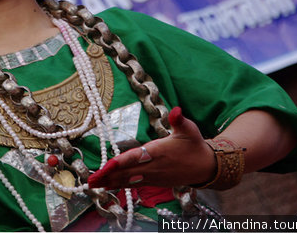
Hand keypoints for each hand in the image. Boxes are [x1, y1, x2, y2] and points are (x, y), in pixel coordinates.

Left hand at [87, 107, 215, 188]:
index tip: (107, 165)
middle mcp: (154, 166)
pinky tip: (107, 187)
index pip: (137, 157)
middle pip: (128, 172)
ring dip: (111, 182)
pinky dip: (120, 186)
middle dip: (109, 175)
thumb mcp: (189, 129)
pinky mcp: (154, 182)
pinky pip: (134, 185)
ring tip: (93, 185)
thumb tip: (177, 110)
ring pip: (129, 180)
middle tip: (90, 180)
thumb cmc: (194, 144)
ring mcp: (154, 176)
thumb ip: (180, 120)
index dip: (122, 162)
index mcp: (160, 151)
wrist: (206, 166)